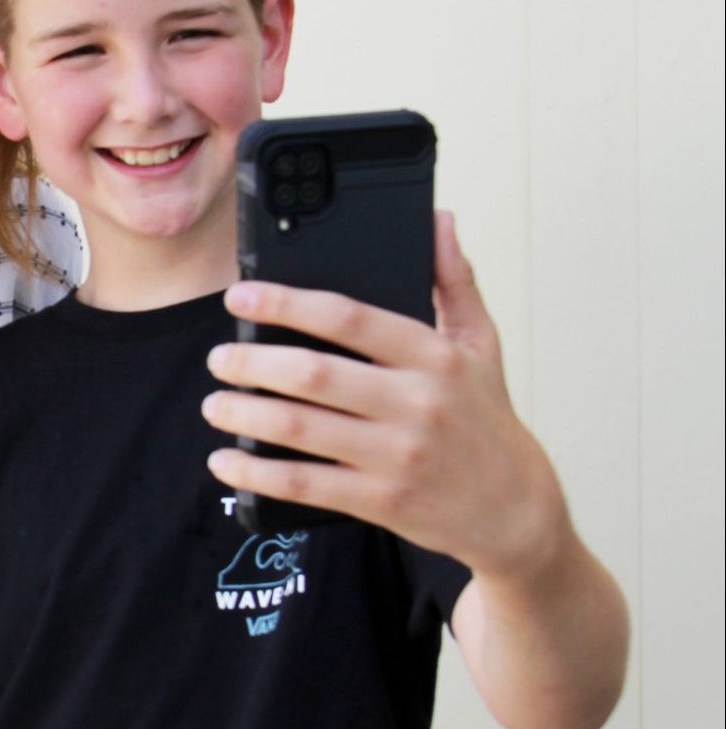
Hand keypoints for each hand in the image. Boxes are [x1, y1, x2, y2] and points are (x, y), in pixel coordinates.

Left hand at [201, 211, 566, 579]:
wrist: (515, 510)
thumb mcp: (480, 344)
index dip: (286, 303)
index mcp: (433, 355)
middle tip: (219, 358)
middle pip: (314, 374)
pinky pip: (306, 484)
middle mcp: (416, 402)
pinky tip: (227, 461)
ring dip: (245, 416)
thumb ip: (453, 280)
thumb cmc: (486, 418)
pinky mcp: (383, 501)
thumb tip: (438, 218)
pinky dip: (258, 473)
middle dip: (252, 363)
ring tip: (214, 404)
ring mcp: (398, 455)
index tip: (241, 296)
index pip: (348, 317)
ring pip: (302, 429)